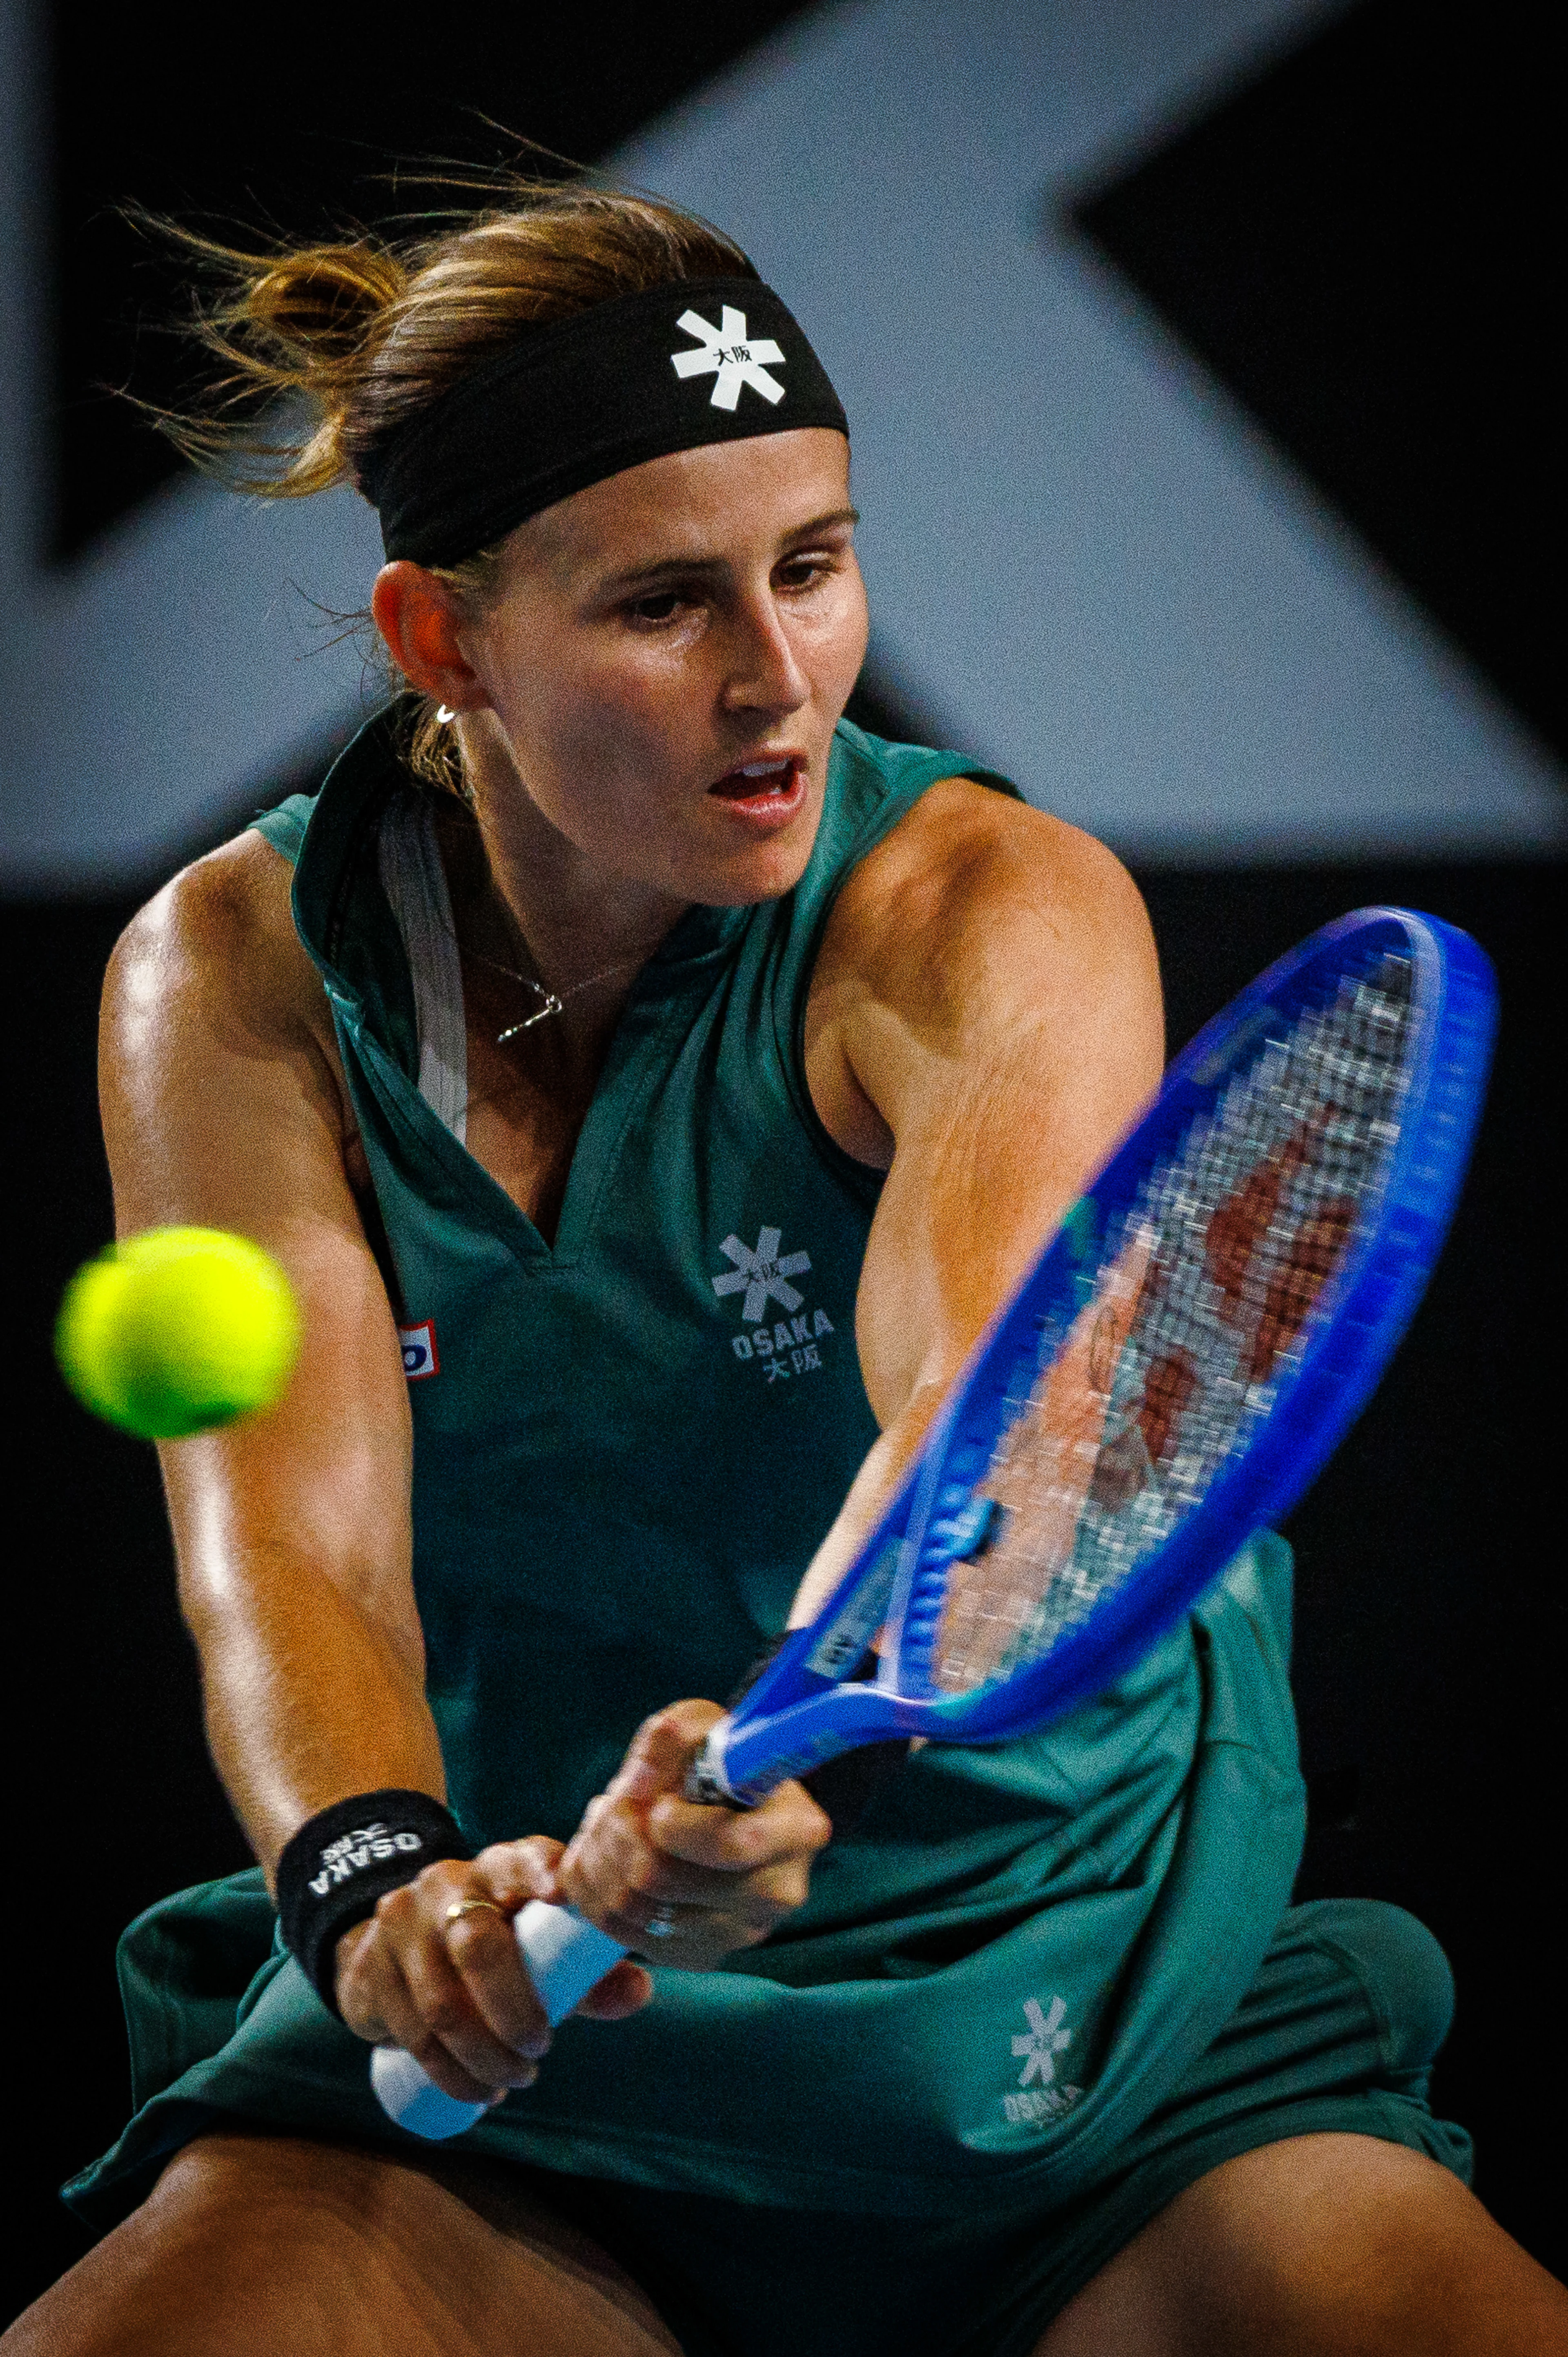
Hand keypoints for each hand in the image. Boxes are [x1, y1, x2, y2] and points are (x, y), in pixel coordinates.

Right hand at [334, 1836, 652, 2107]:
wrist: (396, 1940)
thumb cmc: (494, 1943)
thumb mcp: (537, 1943)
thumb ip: (588, 1970)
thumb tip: (639, 1991)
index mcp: (497, 1868)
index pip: (517, 1858)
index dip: (537, 1869)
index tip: (560, 1892)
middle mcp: (445, 1884)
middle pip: (478, 1945)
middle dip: (514, 2011)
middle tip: (540, 2052)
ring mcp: (401, 1923)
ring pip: (442, 2003)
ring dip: (483, 2056)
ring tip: (515, 2080)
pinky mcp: (371, 1967)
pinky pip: (410, 2031)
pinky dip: (448, 2071)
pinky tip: (475, 2090)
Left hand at [555, 1699, 831, 1968]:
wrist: (730, 1806)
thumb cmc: (721, 1761)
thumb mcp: (705, 1725)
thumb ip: (670, 1736)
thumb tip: (636, 1788)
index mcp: (797, 1831)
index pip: (730, 1844)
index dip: (672, 1823)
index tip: (660, 1803)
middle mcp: (777, 1893)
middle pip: (664, 1879)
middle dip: (618, 1833)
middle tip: (613, 1804)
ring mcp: (740, 1933)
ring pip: (634, 1909)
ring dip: (600, 1860)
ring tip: (606, 1826)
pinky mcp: (701, 1955)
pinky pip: (624, 1935)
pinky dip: (595, 1895)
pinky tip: (606, 1861)